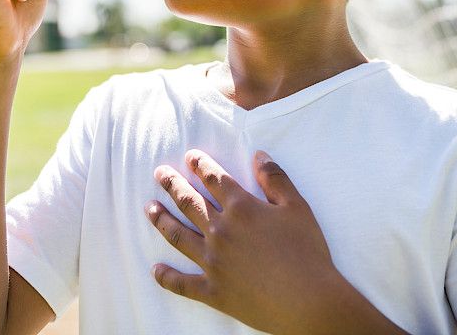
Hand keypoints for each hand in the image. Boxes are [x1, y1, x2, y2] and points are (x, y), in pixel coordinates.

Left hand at [144, 148, 345, 334]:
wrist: (307, 301)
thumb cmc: (307, 252)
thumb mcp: (297, 207)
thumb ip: (276, 179)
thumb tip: (259, 155)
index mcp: (242, 208)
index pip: (214, 179)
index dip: (200, 165)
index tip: (189, 156)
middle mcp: (221, 230)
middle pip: (189, 202)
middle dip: (172, 185)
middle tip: (159, 173)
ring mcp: (213, 261)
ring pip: (178, 235)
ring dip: (161, 220)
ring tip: (149, 208)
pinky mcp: (212, 290)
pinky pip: (182, 283)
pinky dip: (166, 276)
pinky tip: (155, 269)